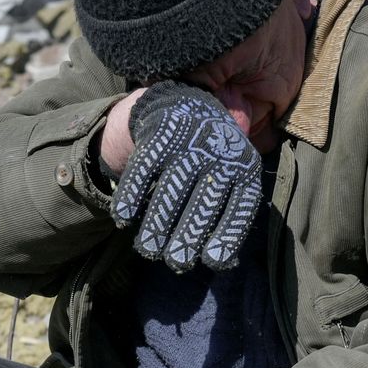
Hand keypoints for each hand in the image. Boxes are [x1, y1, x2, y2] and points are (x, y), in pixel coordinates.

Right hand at [113, 82, 263, 271]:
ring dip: (156, 226)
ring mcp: (188, 143)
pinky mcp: (159, 135)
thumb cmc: (211, 158)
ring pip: (170, 192)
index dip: (227, 235)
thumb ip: (228, 214)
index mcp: (244, 168)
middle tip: (176, 263)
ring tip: (148, 249)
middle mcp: (220, 154)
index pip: (240, 206)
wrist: (186, 104)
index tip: (211, 260)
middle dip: (187, 239)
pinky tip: (123, 219)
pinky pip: (142, 171)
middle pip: (203, 204)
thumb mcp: (231, 178)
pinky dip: (130, 197)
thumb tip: (223, 263)